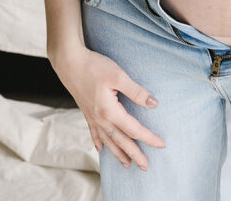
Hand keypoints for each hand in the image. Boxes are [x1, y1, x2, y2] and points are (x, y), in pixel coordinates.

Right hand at [53, 46, 165, 170]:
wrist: (69, 62)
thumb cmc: (94, 66)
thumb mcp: (118, 76)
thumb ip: (136, 91)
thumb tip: (153, 104)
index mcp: (110, 111)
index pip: (134, 129)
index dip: (148, 138)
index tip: (161, 144)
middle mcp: (100, 119)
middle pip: (121, 141)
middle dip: (134, 154)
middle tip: (146, 166)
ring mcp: (92, 117)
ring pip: (108, 141)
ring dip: (118, 154)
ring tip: (127, 165)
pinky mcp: (86, 112)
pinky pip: (94, 134)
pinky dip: (99, 143)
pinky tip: (101, 149)